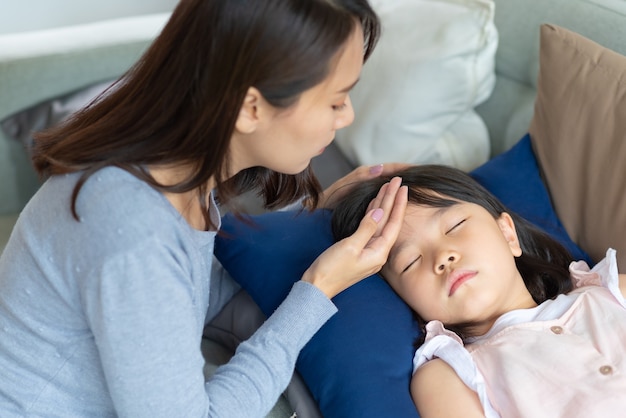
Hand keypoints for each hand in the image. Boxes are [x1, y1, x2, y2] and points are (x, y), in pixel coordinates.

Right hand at [302, 176, 407, 297]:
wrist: (317, 287)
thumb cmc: (331, 270)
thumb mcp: (349, 247)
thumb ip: (366, 228)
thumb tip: (379, 212)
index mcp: (379, 252)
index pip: (392, 222)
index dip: (398, 203)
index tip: (402, 186)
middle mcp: (377, 252)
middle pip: (388, 221)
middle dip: (392, 200)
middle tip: (397, 181)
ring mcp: (369, 252)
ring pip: (379, 223)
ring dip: (383, 205)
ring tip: (387, 188)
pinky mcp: (359, 251)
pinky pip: (370, 228)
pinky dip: (372, 214)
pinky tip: (374, 204)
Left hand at [318, 162, 411, 208]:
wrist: (318, 205)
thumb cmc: (330, 198)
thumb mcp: (345, 187)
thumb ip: (362, 177)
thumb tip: (382, 168)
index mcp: (366, 173)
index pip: (390, 167)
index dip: (404, 167)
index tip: (417, 168)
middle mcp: (369, 176)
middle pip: (392, 172)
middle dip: (406, 171)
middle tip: (423, 173)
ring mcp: (368, 185)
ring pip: (389, 181)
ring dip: (400, 181)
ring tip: (416, 182)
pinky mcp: (366, 194)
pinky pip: (384, 190)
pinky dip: (393, 190)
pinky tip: (399, 196)